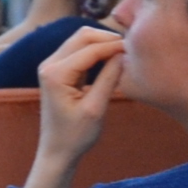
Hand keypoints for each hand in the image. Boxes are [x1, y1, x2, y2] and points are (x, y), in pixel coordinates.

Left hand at [27, 21, 126, 187]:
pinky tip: (113, 60)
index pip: (90, 49)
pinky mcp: (57, 70)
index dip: (114, 45)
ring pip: (80, 41)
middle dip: (108, 39)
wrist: (57, 150)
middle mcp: (49, 64)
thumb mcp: (96, 108)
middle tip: (132, 49)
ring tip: (125, 54)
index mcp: (56, 73)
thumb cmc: (76, 135)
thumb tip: (123, 53)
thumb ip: (109, 78)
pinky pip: (78, 51)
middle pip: (82, 36)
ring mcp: (51, 65)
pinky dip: (96, 52)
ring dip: (102, 43)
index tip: (137, 48)